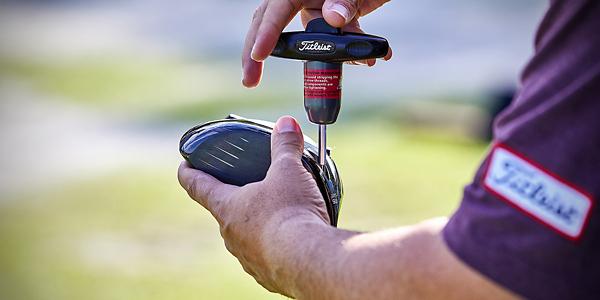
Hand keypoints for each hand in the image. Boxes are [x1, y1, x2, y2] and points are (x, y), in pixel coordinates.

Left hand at [178, 116, 329, 296]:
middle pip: (224, 212)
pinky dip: (274, 246)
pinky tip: (290, 240)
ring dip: (256, 225)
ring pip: (245, 236)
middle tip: (248, 186)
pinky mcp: (266, 274)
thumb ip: (285, 146)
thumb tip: (285, 123)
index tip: (184, 166)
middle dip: (234, 199)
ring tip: (278, 215)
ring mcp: (247, 258)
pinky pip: (265, 256)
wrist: (308, 261)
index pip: (198, 186)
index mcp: (227, 207)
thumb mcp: (289, 171)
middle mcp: (231, 234)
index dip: (189, 173)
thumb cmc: (291, 213)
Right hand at [242, 0, 392, 87]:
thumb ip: (345, 1)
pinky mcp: (329, 22)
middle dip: (257, 54)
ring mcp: (315, 10)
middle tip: (250, 80)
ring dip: (321, 60)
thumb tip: (334, 18)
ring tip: (335, 76)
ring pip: (304, 40)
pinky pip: (331, 42)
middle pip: (269, 25)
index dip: (265, 33)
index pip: (275, 10)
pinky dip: (348, 54)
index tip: (259, 55)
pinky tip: (368, 59)